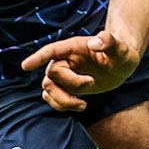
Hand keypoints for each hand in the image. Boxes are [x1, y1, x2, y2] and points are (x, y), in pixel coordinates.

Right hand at [20, 32, 140, 110]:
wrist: (122, 64)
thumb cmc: (123, 53)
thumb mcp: (121, 49)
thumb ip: (109, 42)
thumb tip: (95, 42)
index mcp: (74, 48)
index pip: (51, 51)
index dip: (38, 58)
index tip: (25, 66)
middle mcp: (66, 60)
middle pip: (51, 75)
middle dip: (70, 84)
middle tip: (91, 84)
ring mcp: (66, 74)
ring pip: (48, 89)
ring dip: (62, 101)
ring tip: (83, 105)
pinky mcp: (68, 86)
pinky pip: (53, 98)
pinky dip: (61, 106)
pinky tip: (80, 105)